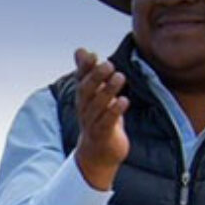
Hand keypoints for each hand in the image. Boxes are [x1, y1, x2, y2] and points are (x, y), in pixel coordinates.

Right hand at [71, 47, 129, 190]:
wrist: (97, 155)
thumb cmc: (98, 120)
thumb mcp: (94, 95)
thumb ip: (88, 72)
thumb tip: (80, 50)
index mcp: (83, 98)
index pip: (81, 80)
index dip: (84, 68)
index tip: (92, 55)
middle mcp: (84, 110)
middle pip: (86, 92)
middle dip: (96, 77)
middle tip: (109, 64)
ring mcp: (92, 123)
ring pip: (97, 106)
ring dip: (107, 91)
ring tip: (120, 77)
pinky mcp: (103, 135)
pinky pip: (107, 122)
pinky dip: (115, 111)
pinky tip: (124, 100)